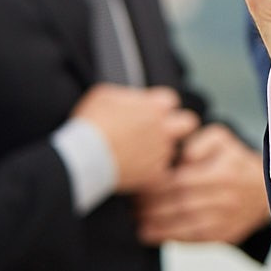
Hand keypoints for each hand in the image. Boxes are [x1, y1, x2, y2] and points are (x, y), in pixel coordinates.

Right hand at [70, 84, 198, 191]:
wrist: (82, 156)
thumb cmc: (90, 123)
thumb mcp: (105, 95)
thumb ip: (126, 95)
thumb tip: (131, 99)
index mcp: (155, 106)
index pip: (171, 100)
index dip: (159, 106)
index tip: (148, 113)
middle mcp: (164, 128)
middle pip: (188, 122)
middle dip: (178, 126)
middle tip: (161, 133)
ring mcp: (161, 151)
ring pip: (173, 150)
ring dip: (160, 152)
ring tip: (139, 156)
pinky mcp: (155, 174)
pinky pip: (163, 175)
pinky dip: (153, 175)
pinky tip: (139, 174)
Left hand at [134, 122, 270, 245]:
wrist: (265, 190)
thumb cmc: (235, 162)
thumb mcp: (222, 140)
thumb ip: (200, 141)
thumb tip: (181, 156)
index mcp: (224, 171)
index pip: (180, 181)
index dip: (155, 186)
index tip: (139, 185)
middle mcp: (226, 197)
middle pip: (179, 204)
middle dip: (151, 206)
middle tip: (133, 205)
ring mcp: (226, 218)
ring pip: (184, 224)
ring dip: (156, 224)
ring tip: (137, 220)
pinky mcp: (225, 235)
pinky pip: (192, 239)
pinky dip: (169, 237)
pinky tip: (151, 233)